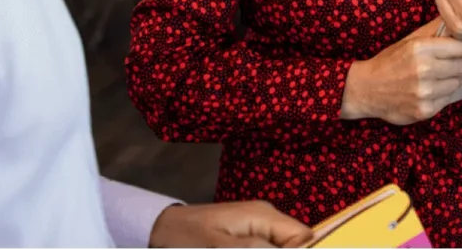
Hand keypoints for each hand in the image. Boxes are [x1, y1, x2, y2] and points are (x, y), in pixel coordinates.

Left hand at [148, 200, 312, 248]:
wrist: (157, 229)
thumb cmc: (185, 239)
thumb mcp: (219, 249)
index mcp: (263, 215)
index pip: (304, 235)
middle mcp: (265, 217)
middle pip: (296, 242)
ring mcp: (256, 226)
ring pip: (281, 246)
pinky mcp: (245, 236)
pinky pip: (265, 247)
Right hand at [340, 18, 461, 124]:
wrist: (367, 89)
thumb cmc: (391, 61)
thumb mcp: (410, 40)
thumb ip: (435, 29)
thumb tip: (457, 22)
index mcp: (421, 48)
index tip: (458, 50)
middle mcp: (424, 70)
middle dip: (461, 63)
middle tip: (451, 63)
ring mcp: (425, 92)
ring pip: (457, 83)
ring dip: (453, 79)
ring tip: (438, 76)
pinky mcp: (425, 110)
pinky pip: (447, 99)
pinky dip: (443, 94)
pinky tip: (431, 90)